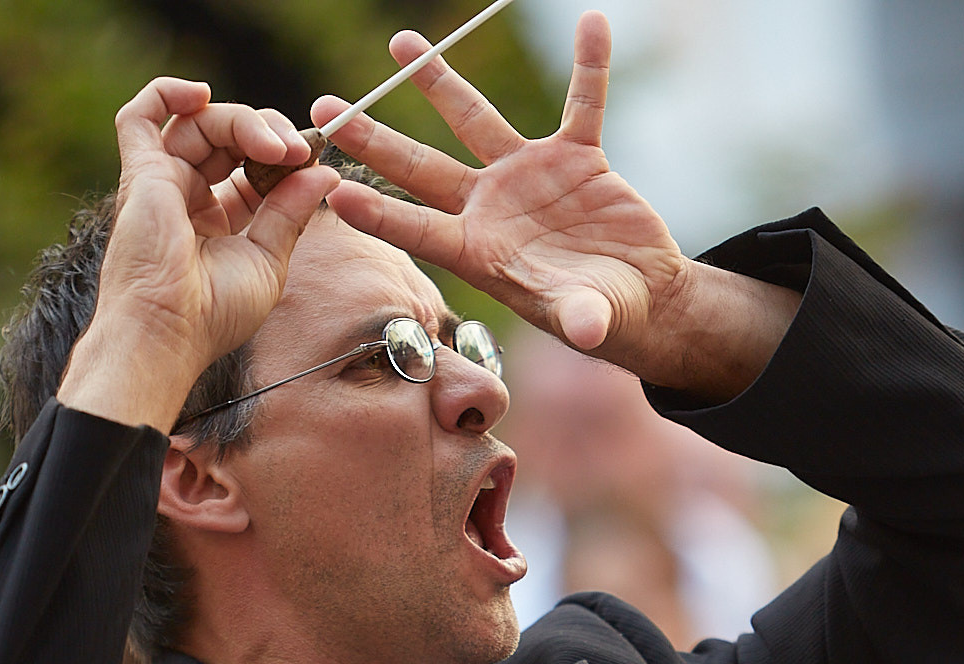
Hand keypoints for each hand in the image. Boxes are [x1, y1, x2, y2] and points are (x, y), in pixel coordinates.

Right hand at [55, 80, 341, 429]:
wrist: (169, 332)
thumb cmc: (214, 314)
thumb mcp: (269, 259)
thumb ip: (291, 211)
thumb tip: (325, 174)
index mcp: (218, 220)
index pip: (252, 168)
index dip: (284, 157)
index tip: (315, 160)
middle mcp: (187, 196)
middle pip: (229, 138)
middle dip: (269, 132)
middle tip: (300, 150)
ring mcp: (161, 182)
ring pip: (201, 122)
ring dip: (243, 121)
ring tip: (274, 146)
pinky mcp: (140, 173)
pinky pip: (141, 115)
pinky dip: (169, 93)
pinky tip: (202, 94)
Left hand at [316, 11, 796, 400]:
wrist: (641, 296)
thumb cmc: (602, 317)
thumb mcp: (588, 318)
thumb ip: (580, 316)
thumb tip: (585, 331)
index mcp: (481, 252)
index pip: (419, 229)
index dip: (379, 214)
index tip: (335, 191)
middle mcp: (491, 207)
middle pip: (420, 167)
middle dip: (373, 138)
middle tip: (322, 110)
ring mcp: (528, 175)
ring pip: (473, 118)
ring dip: (439, 80)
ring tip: (401, 42)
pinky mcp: (576, 157)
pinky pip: (584, 103)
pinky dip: (590, 66)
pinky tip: (592, 25)